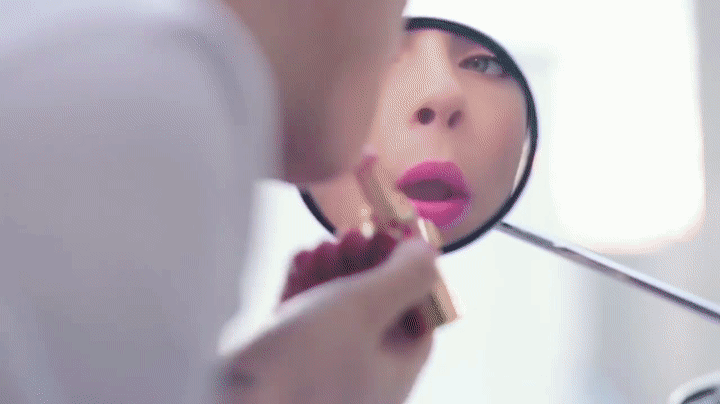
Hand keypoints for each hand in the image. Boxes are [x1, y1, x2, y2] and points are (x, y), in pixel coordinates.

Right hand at [216, 237, 438, 403]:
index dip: (413, 275)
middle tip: (356, 233)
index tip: (399, 241)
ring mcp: (322, 373)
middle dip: (367, 265)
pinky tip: (300, 261)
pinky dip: (305, 287)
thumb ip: (403, 275)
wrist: (225, 402)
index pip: (421, 318)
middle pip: (377, 310)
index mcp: (393, 374)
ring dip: (334, 271)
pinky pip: (304, 321)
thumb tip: (429, 251)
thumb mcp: (364, 308)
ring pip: (338, 312)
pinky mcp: (286, 366)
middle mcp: (362, 378)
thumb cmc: (301, 367)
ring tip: (324, 244)